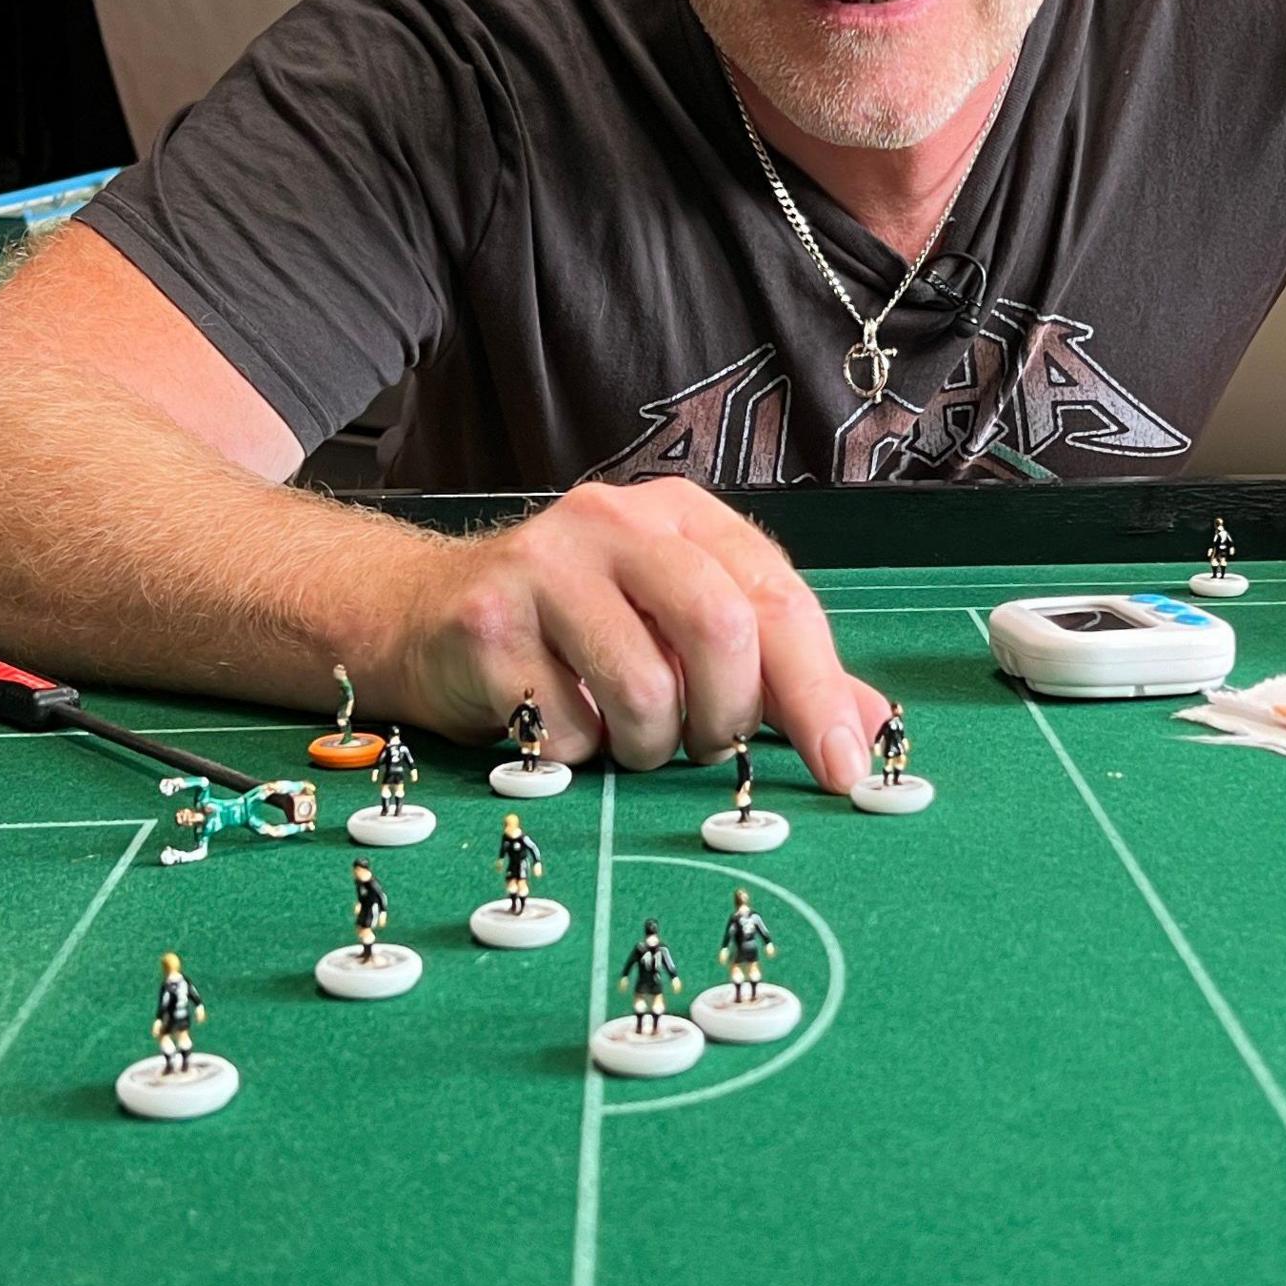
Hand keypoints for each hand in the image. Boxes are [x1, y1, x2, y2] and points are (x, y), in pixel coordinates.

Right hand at [369, 479, 886, 786]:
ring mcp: (545, 563)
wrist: (418, 620)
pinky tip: (553, 722)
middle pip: (719, 627)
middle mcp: (616, 521)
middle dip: (728, 716)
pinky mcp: (486, 619)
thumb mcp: (675, 634)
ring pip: (644, 687)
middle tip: (709, 748)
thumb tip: (867, 731)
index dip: (819, 691)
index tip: (843, 768)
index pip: (778, 597)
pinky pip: (565, 725)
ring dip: (646, 746)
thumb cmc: (567, 635)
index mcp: (681, 517)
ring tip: (623, 738)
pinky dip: (575, 751)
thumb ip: (773, 675)